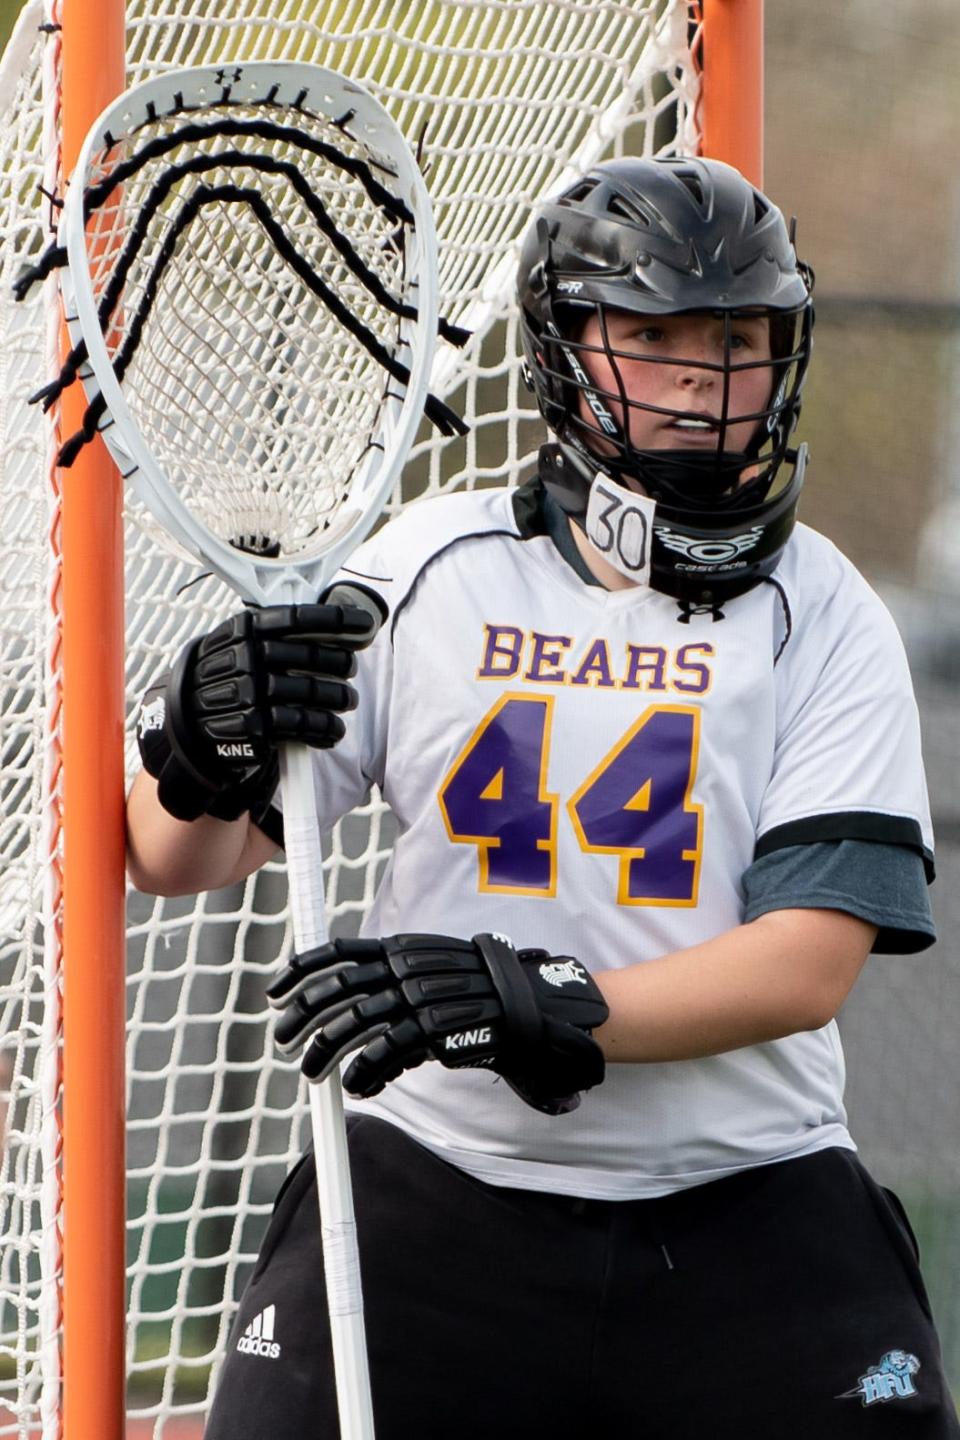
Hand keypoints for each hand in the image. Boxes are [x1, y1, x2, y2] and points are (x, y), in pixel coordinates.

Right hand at [137, 585, 384, 821]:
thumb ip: (280, 631)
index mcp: (245, 628)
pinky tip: (332, 730)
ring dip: (338, 698)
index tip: (365, 624)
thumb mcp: (241, 643)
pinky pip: (301, 726)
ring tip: (346, 701)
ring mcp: (247, 692)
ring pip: (311, 692)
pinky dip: (324, 728)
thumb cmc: (229, 676)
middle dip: (340, 663)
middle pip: (310, 655)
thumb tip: (341, 623)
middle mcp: (245, 657)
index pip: (298, 617)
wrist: (189, 721)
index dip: (337, 619)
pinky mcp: (252, 726)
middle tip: (349, 670)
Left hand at [266, 932, 608, 1115]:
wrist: (529, 1005)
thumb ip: (392, 977)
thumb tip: (346, 1003)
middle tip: (284, 1039)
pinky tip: (357, 1085)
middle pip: (339, 989)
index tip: (275, 992)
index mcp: (402, 947)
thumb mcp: (431, 968)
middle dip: (303, 1015)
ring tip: (310, 1072)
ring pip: (357, 1023)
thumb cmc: (477, 991)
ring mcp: (421, 998)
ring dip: (325, 1051)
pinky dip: (365, 1072)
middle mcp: (407, 968)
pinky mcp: (435, 1029)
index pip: (340, 953)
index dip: (301, 971)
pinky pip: (387, 1053)